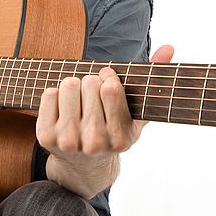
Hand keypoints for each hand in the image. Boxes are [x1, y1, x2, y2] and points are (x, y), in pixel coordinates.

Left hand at [36, 44, 174, 197]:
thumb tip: (169, 47)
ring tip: (79, 100)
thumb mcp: (136, 114)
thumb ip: (154, 80)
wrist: (84, 167)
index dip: (108, 77)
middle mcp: (94, 142)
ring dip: (74, 86)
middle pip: (89, 83)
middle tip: (92, 95)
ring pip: (68, 85)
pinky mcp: (46, 136)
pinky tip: (64, 108)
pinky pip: (49, 94)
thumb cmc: (113, 132)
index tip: (107, 80)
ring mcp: (68, 141)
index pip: (111, 89)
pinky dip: (56, 94)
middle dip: (91, 82)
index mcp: (120, 138)